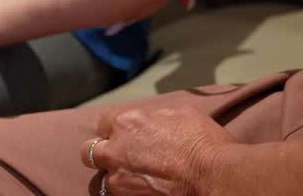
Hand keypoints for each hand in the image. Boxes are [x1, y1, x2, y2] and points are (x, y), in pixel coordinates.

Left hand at [82, 105, 234, 195]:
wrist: (213, 175)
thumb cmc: (203, 142)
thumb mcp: (180, 113)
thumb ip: (156, 117)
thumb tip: (153, 121)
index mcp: (127, 122)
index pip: (103, 123)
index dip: (115, 130)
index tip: (126, 136)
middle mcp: (115, 149)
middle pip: (90, 151)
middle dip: (104, 153)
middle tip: (122, 158)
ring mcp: (119, 178)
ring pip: (105, 177)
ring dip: (118, 176)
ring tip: (139, 178)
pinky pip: (119, 195)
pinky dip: (130, 191)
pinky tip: (146, 189)